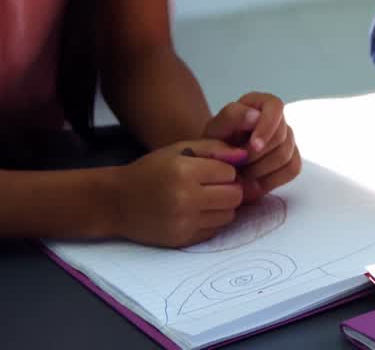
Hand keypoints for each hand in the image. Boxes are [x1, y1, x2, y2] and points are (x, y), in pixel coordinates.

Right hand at [108, 140, 248, 247]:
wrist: (116, 202)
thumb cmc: (151, 171)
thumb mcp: (179, 150)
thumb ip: (215, 148)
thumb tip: (245, 155)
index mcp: (184, 172)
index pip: (230, 174)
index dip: (225, 171)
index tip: (213, 171)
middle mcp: (185, 199)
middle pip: (235, 196)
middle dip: (230, 189)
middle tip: (214, 186)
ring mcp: (184, 222)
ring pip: (229, 215)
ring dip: (223, 206)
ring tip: (205, 198)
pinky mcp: (182, 240)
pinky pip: (215, 230)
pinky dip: (211, 221)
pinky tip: (196, 212)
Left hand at [203, 92, 300, 201]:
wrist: (216, 166)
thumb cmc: (215, 144)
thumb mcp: (215, 129)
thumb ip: (231, 117)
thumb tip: (255, 115)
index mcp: (261, 103)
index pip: (275, 107)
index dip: (267, 127)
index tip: (254, 146)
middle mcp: (278, 119)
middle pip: (282, 136)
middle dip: (258, 155)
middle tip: (237, 165)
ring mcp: (287, 139)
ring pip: (286, 155)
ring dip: (261, 169)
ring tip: (241, 174)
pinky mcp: (291, 159)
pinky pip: (292, 169)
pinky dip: (272, 179)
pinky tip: (254, 182)